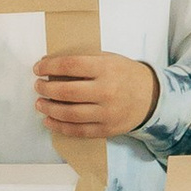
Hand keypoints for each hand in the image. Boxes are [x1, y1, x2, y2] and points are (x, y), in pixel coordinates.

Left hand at [36, 50, 158, 138]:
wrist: (152, 96)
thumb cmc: (126, 75)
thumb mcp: (109, 59)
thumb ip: (84, 61)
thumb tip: (51, 65)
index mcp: (106, 68)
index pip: (70, 65)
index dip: (49, 66)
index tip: (38, 68)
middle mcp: (106, 91)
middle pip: (66, 91)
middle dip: (45, 88)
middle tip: (38, 86)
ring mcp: (107, 112)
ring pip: (69, 113)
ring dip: (48, 108)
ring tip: (40, 103)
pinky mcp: (107, 129)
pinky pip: (78, 130)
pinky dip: (59, 126)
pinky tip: (49, 121)